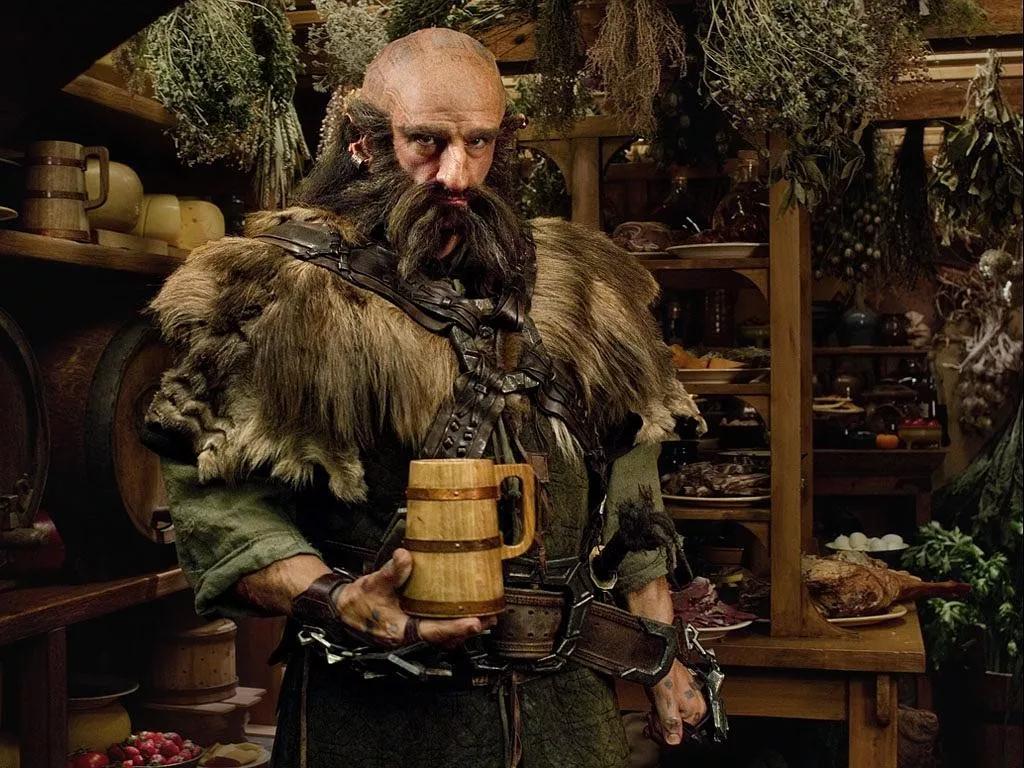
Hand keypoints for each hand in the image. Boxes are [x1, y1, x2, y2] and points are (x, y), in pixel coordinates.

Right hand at [335, 548, 495, 648]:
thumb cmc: (357, 603)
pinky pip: (438, 630)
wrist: (344, 609)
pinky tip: (464, 615)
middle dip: (468, 630)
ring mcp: (412, 634)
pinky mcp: (413, 629)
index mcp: (400, 631)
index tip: (474, 622)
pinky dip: (453, 624)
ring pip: (443, 637)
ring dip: (463, 629)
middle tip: (490, 617)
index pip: (433, 632)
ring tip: (485, 617)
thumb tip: (405, 557)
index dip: (455, 628)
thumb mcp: (373, 584)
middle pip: (445, 638)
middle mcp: (408, 637)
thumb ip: (391, 572)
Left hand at [645, 661, 706, 745]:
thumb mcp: (665, 703)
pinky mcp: (681, 694)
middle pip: (680, 727)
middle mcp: (697, 705)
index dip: (667, 734)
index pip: (683, 734)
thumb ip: (670, 723)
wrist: (658, 659)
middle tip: (653, 719)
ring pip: (675, 719)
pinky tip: (655, 709)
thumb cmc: (664, 675)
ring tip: (653, 712)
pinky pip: (673, 709)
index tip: (657, 729)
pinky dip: (663, 711)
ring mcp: (689, 699)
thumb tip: (674, 741)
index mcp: (697, 710)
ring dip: (662, 720)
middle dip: (663, 727)